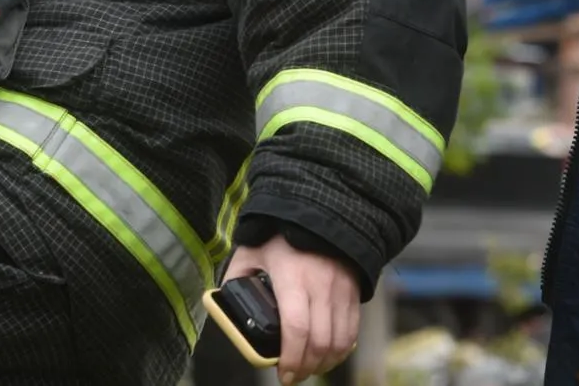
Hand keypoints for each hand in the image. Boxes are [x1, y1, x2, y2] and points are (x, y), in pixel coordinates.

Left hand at [224, 236, 359, 384]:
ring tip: (310, 368)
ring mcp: (341, 289)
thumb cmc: (280, 232)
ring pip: (340, 341)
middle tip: (293, 376)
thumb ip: (237, 277)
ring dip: (325, 363)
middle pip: (320, 342)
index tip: (283, 374)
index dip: (291, 358)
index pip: (296, 328)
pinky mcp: (354, 291)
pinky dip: (341, 350)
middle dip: (306, 367)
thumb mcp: (252, 250)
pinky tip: (328, 355)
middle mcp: (320, 285)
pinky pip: (352, 330)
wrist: (319, 208)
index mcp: (292, 277)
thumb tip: (225, 305)